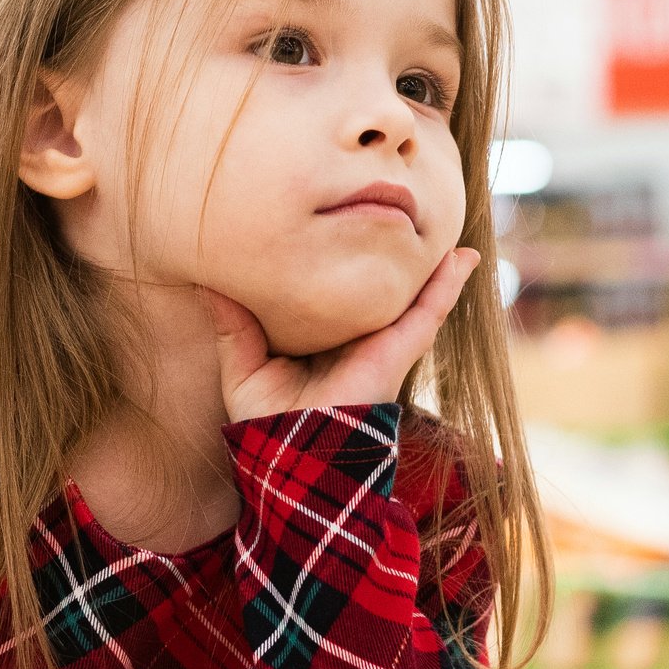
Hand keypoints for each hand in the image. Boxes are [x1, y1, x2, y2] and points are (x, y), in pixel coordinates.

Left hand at [206, 247, 479, 424]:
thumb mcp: (245, 367)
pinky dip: (449, 284)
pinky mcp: (401, 349)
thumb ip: (233, 325)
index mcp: (326, 339)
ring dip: (433, 264)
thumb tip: (204, 281)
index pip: (340, 296)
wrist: (298, 451)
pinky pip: (432, 310)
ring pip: (415, 294)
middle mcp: (360, 338)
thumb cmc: (270, 420)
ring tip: (449, 230)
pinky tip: (464, 259)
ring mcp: (385, 342)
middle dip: (398, 258)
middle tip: (407, 217)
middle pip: (383, 289)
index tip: (349, 227)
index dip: (347, 265)